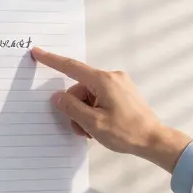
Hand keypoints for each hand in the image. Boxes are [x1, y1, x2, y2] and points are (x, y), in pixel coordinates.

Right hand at [31, 48, 190, 172]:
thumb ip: (72, 108)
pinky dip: (94, 111)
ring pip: (89, 95)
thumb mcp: (93, 123)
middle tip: (80, 128)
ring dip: (84, 112)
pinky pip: (100, 97)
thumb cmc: (126, 133)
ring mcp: (119, 84)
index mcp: (103, 81)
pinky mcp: (123, 93)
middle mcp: (112, 77)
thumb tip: (57, 97)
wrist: (154, 140)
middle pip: (80, 88)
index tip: (38, 53)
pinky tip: (99, 127)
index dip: (52, 60)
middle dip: (74, 107)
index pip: (71, 67)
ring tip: (92, 132)